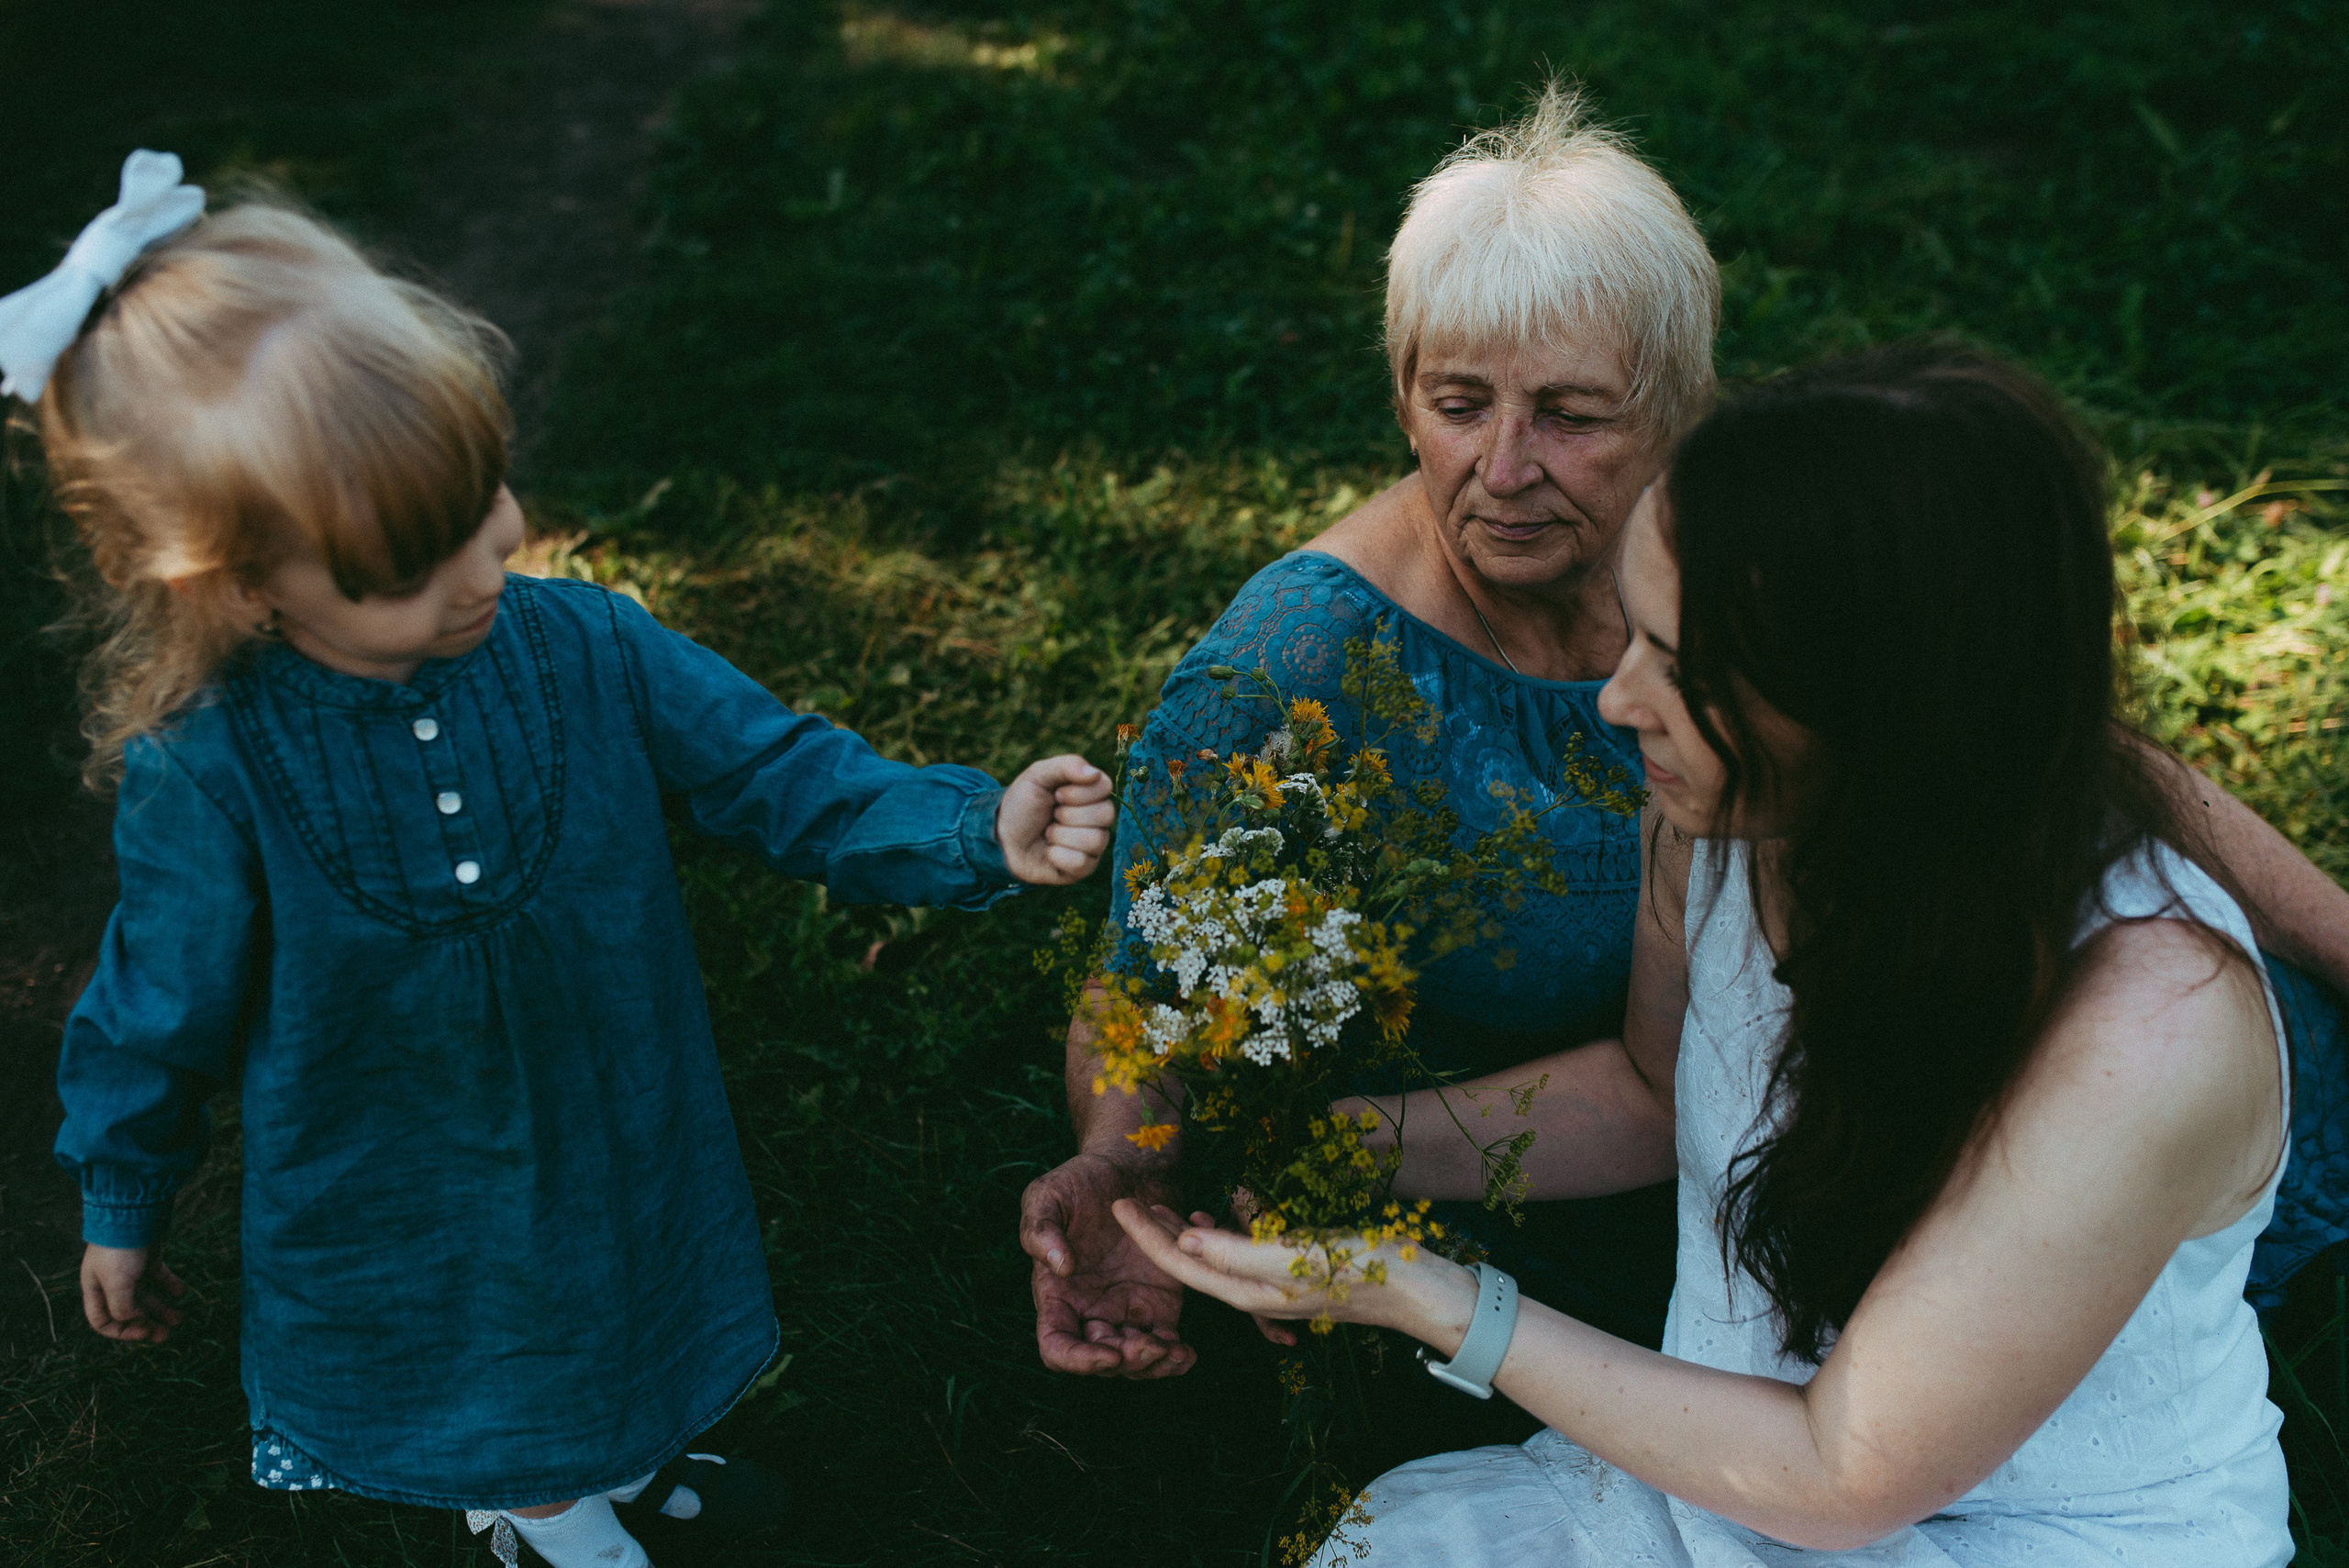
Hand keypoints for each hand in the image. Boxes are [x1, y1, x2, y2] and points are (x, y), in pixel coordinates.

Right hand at [80, 1243, 186, 1342]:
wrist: (134, 1212)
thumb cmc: (120, 1250)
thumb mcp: (117, 1285)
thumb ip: (123, 1308)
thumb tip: (135, 1319)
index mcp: (94, 1289)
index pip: (102, 1321)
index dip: (122, 1331)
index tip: (144, 1331)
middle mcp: (110, 1281)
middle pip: (128, 1311)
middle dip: (147, 1324)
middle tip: (167, 1335)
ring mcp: (130, 1268)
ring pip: (145, 1296)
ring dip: (161, 1309)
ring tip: (179, 1320)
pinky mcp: (148, 1256)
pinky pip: (159, 1277)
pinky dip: (170, 1285)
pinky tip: (182, 1293)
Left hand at [997, 756, 1114, 884]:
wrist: (1002, 838)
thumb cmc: (1022, 805)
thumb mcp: (1037, 776)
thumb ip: (1066, 765)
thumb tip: (1094, 774)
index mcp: (1091, 792)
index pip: (1105, 787)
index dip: (1077, 792)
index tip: (1056, 795)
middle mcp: (1098, 818)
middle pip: (1105, 814)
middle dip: (1068, 815)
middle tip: (1051, 816)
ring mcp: (1093, 844)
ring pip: (1094, 840)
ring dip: (1060, 836)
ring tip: (1048, 833)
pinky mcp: (1083, 867)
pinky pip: (1081, 863)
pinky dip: (1057, 856)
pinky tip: (1049, 851)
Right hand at [1020, 1153, 1196, 1376]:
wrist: (1130, 1165)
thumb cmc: (1081, 1179)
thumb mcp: (1048, 1194)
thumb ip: (1040, 1229)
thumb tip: (1059, 1267)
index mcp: (1058, 1294)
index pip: (1057, 1346)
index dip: (1079, 1360)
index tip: (1108, 1353)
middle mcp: (1091, 1310)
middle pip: (1102, 1360)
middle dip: (1126, 1362)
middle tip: (1150, 1346)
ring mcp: (1126, 1309)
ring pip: (1136, 1361)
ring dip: (1154, 1365)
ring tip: (1176, 1352)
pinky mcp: (1159, 1302)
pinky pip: (1165, 1342)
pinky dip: (1176, 1356)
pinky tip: (1188, 1353)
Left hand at [1111, 1198, 1476, 1350]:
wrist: (1420, 1289)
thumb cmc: (1360, 1270)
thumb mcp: (1295, 1256)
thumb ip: (1239, 1250)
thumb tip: (1186, 1238)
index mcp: (1248, 1292)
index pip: (1182, 1263)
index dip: (1146, 1235)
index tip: (1118, 1204)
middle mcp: (1255, 1291)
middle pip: (1192, 1261)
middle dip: (1158, 1233)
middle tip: (1130, 1199)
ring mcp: (1275, 1282)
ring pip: (1217, 1255)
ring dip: (1189, 1231)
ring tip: (1164, 1204)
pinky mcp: (1294, 1268)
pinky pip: (1247, 1249)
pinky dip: (1229, 1228)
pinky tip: (1227, 1208)